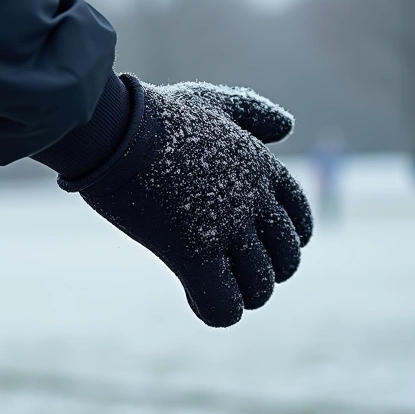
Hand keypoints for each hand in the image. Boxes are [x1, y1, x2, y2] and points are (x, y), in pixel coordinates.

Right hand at [62, 76, 312, 326]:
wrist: (114, 128)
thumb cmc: (155, 113)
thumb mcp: (212, 102)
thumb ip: (253, 113)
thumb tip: (287, 127)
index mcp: (262, 167)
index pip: (300, 219)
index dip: (287, 240)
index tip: (260, 246)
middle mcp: (253, 201)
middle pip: (287, 260)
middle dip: (266, 274)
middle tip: (232, 271)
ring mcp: (226, 227)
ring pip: (260, 289)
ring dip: (240, 296)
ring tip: (210, 285)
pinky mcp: (192, 252)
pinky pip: (224, 305)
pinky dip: (215, 311)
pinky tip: (192, 294)